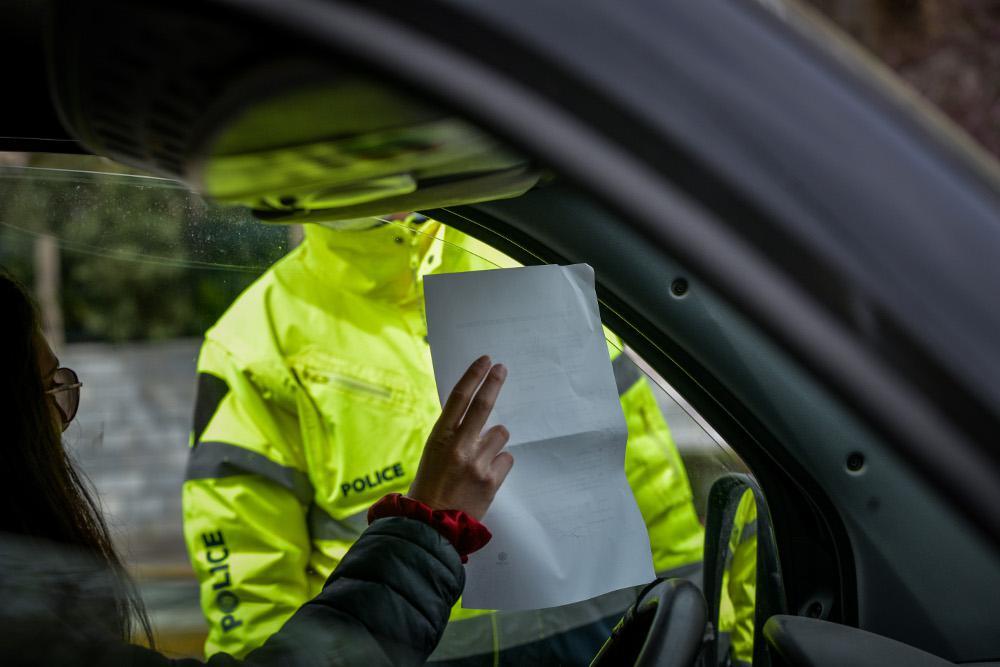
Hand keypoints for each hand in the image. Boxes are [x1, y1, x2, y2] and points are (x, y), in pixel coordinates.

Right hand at [408, 355, 513, 519]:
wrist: (431, 527)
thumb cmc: (428, 490)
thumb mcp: (432, 456)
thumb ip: (453, 437)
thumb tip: (476, 422)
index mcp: (439, 437)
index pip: (459, 398)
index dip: (473, 376)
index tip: (485, 362)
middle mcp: (459, 446)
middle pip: (483, 405)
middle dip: (494, 383)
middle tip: (502, 369)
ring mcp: (477, 462)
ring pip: (500, 435)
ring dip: (494, 442)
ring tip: (479, 460)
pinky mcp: (492, 479)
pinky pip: (506, 459)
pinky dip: (499, 464)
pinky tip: (486, 476)